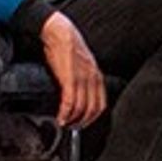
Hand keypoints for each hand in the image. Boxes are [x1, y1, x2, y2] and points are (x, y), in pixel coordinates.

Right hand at [39, 9, 107, 130]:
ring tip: (64, 124)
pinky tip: (60, 117)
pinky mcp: (69, 78)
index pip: (101, 104)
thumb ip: (84, 78)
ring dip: (72, 120)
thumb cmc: (68, 47)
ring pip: (81, 108)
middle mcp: (93, 79)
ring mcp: (82, 79)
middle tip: (73, 127)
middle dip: (83, 122)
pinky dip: (65, 113)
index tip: (84, 122)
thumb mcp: (82, 64)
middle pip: (93, 109)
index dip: (93, 117)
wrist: (59, 33)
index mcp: (97, 76)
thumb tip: (78, 92)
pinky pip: (69, 101)